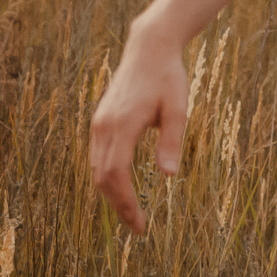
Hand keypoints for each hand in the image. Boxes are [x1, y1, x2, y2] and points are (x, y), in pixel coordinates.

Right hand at [90, 20, 188, 232]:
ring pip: (96, 169)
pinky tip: (122, 189)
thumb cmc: (169, 78)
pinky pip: (98, 157)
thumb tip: (168, 176)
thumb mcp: (179, 109)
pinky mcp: (100, 121)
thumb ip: (172, 142)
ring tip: (132, 214)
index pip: (117, 175)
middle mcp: (103, 127)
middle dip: (118, 206)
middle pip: (102, 178)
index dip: (126, 203)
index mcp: (122, 125)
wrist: (148, 49)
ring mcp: (98, 124)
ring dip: (111, 195)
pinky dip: (107, 178)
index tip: (140, 225)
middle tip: (138, 228)